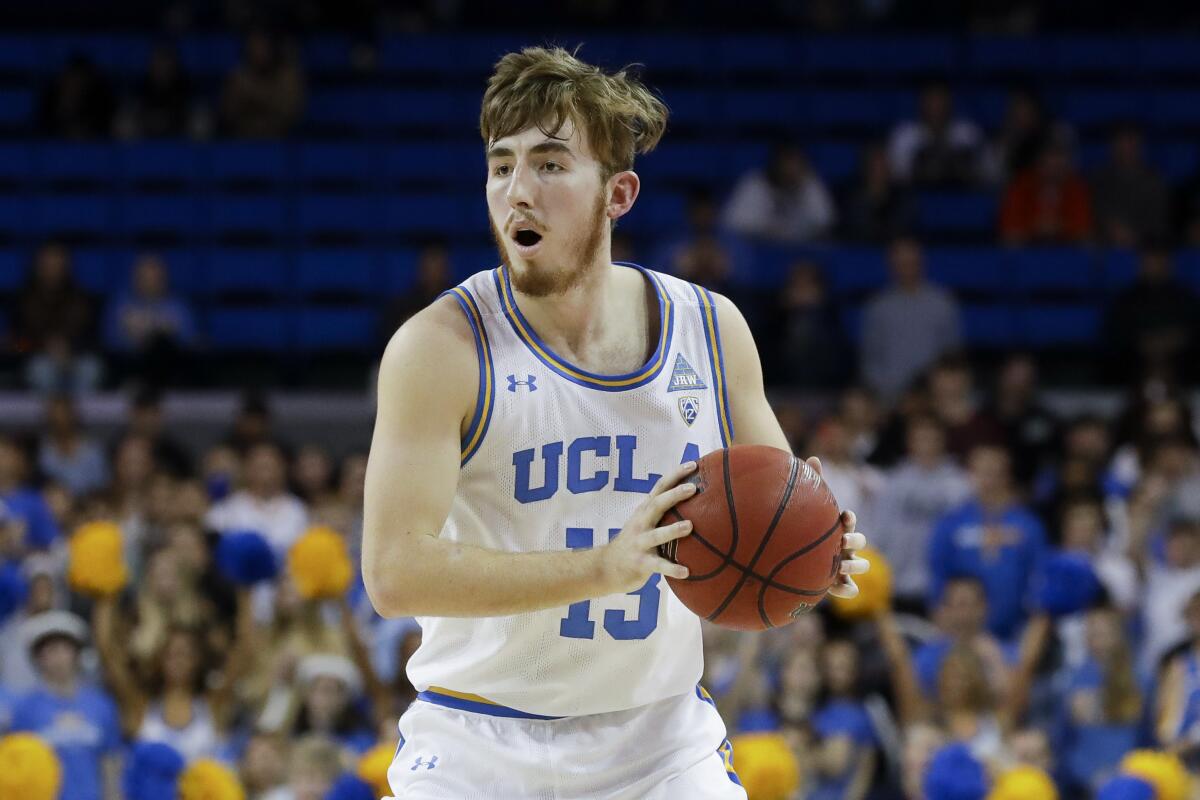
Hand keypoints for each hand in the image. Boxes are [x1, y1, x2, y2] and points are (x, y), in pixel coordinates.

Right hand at [598, 461, 696, 592]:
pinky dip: (672, 568)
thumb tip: (694, 499)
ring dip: (672, 530)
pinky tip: (686, 572)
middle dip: (674, 495)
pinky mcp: (640, 563)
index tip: (693, 464)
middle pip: (657, 505)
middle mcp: (641, 523)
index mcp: (644, 511)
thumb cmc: (634, 542)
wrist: (606, 567)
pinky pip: (658, 566)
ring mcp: (639, 543)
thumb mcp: (643, 522)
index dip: (675, 475)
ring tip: (689, 526)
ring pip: (656, 535)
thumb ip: (662, 512)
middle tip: (693, 488)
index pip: (660, 487)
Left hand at [804, 456, 868, 598]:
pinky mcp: (836, 583)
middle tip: (841, 542)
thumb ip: (809, 485)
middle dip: (854, 541)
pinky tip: (839, 589)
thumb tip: (813, 458)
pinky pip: (850, 589)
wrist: (789, 553)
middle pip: (859, 542)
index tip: (843, 516)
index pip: (848, 521)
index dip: (849, 519)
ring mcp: (842, 565)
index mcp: (835, 527)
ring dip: (855, 565)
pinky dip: (847, 589)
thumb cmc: (797, 527)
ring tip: (842, 567)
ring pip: (860, 565)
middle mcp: (842, 545)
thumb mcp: (802, 508)